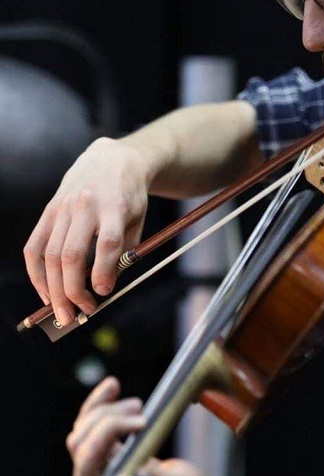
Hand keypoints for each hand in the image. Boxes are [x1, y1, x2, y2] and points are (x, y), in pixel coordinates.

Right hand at [24, 137, 149, 326]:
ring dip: (53, 289)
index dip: (103, 272)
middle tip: (78, 315)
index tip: (104, 294)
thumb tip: (106, 287)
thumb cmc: (129, 196)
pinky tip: (44, 292)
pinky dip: (36, 273)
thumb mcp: (138, 219)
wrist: (112, 160)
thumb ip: (125, 251)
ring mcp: (62, 208)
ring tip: (61, 313)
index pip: (106, 243)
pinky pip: (34, 246)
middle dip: (72, 290)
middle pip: (71, 254)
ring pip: (49, 255)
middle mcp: (84, 206)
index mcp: (114, 206)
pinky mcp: (48, 211)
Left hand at [67, 377, 214, 475]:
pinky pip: (90, 426)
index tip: (143, 421)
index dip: (107, 434)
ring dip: (104, 409)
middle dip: (108, 419)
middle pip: (80, 443)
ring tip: (137, 403)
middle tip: (141, 406)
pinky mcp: (103, 454)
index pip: (87, 463)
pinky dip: (99, 404)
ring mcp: (95, 469)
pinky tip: (113, 386)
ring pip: (82, 431)